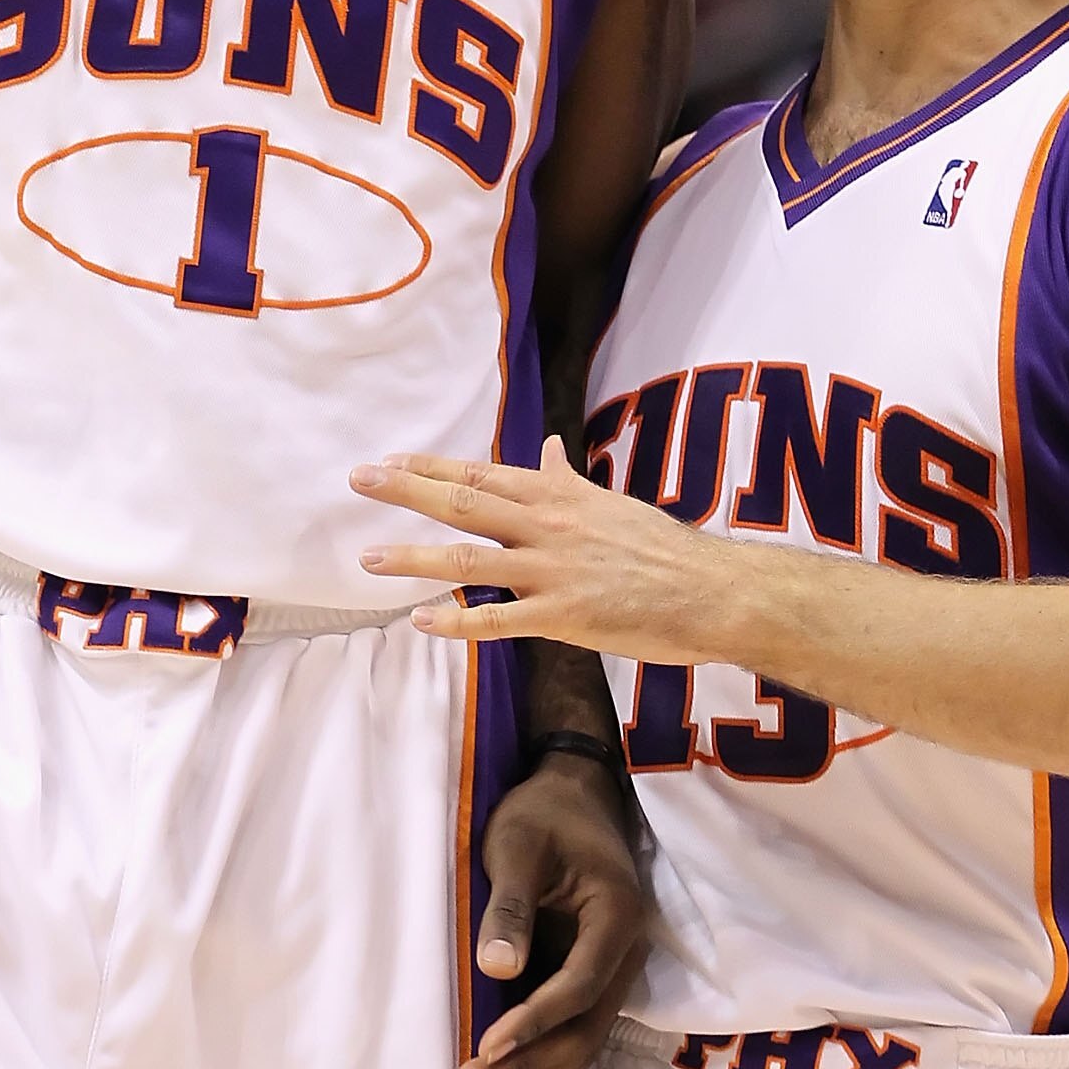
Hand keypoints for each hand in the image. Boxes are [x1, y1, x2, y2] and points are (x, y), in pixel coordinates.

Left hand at [352, 436, 730, 658]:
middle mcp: (546, 525)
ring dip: (414, 558)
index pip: (481, 473)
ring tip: (370, 557)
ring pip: (468, 559)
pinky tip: (422, 622)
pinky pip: (498, 620)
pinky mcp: (561, 615)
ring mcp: (551, 570)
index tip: (390, 458)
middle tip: (359, 478)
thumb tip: (549, 447)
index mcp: (557, 496)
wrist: (709, 590)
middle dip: (407, 489)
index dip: (431, 465)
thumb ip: (568, 479)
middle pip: (463, 502)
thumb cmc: (661, 548)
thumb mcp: (610, 502)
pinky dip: (456, 621)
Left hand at [462, 751, 646, 1068]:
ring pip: (582, 1040)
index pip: (579, 986)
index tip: (488, 1048)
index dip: (535, 1021)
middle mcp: (625, 953)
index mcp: (617, 917)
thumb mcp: (516, 846)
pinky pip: (572, 1030)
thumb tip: (497, 971)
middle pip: (585, 1028)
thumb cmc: (540, 813)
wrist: (570, 794)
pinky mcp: (587, 976)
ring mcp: (610, 969)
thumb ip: (510, 907)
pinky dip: (541, 1063)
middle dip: (531, 1066)